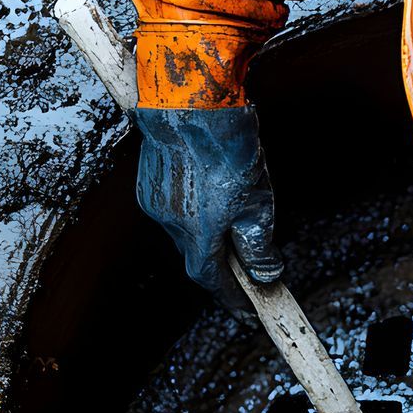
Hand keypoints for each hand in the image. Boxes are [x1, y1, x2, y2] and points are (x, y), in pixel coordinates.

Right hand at [131, 105, 282, 314]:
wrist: (190, 100)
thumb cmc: (228, 147)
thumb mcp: (258, 202)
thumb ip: (258, 245)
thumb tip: (264, 274)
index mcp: (197, 234)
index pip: (212, 280)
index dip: (232, 298)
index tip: (248, 311)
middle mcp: (169, 223)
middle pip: (196, 257)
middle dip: (220, 267)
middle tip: (245, 272)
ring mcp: (155, 202)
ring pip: (184, 232)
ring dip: (206, 235)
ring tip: (231, 222)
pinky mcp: (148, 182)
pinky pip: (173, 211)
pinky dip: (193, 214)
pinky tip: (209, 197)